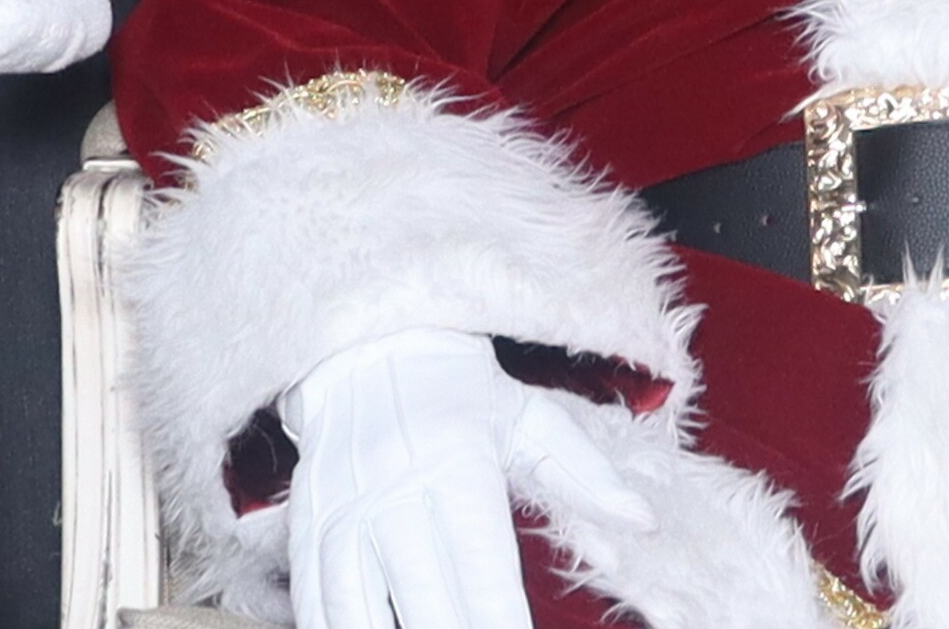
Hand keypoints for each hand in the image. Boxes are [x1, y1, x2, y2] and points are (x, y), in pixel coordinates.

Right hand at [279, 327, 653, 628]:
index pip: (482, 565)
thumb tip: (640, 521)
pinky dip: (336, 628)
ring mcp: (343, 511)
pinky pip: (316, 600)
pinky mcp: (307, 527)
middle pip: (425, 599)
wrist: (367, 348)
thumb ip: (583, 475)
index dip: (500, 619)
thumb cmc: (461, 392)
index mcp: (456, 464)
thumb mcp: (530, 418)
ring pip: (362, 608)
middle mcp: (393, 490)